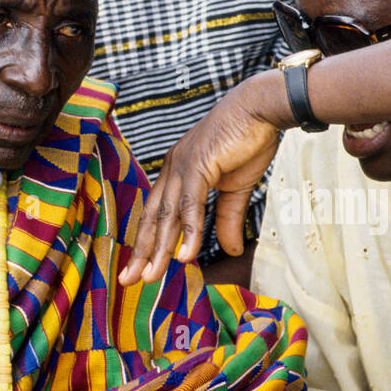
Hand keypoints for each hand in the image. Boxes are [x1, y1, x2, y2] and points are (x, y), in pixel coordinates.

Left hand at [118, 73, 286, 285]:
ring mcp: (183, 166)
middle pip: (153, 218)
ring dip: (160, 249)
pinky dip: (187, 231)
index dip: (147, 241)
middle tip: (129, 280)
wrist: (261, 109)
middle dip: (141, 251)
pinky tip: (184, 256)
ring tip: (152, 277)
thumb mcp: (236, 189)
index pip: (157, 214)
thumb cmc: (247, 141)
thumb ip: (227, 220)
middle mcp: (173, 170)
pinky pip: (191, 204)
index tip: (139, 268)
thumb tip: (231, 250)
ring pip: (167, 216)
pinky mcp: (199, 164)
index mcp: (177, 173)